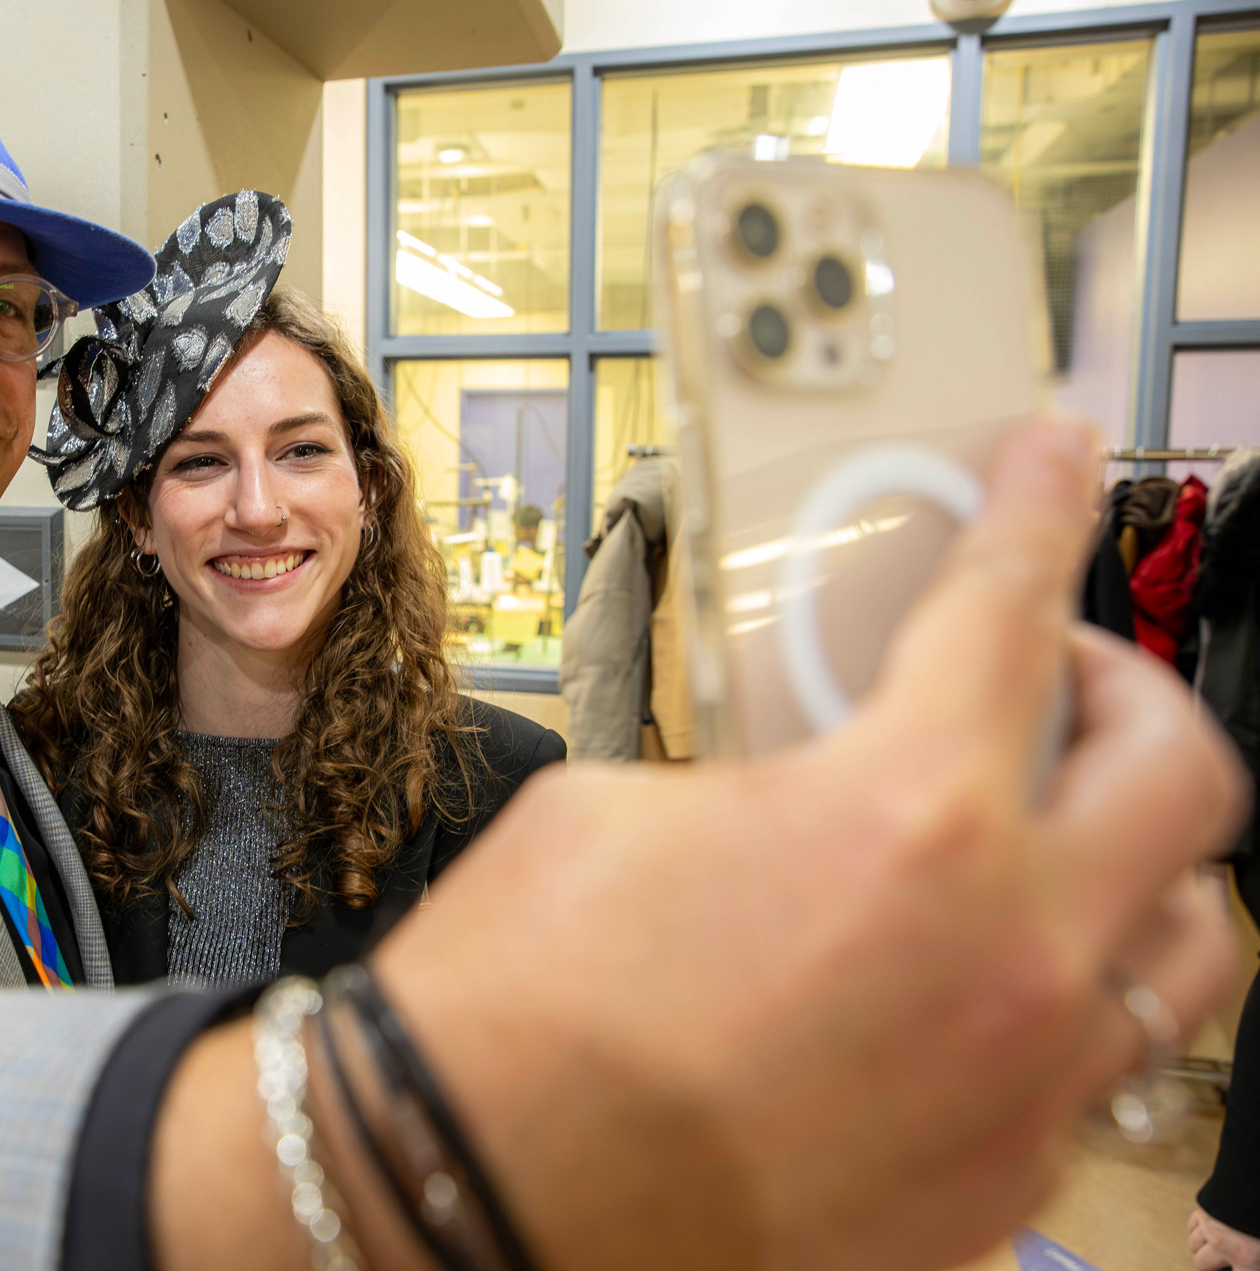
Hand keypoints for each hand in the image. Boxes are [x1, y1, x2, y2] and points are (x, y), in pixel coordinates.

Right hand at [368, 419, 1243, 1270]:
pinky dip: (1060, 995)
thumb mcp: (627, 810)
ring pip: (1194, 940)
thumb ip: (771, 771)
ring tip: (1053, 837)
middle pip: (1182, 769)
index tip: (1064, 462)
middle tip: (1045, 676)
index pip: (1012, 610)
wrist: (465, 1189)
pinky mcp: (994, 1190)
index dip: (1044, 509)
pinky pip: (1098, 1068)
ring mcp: (1020, 1085)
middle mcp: (1005, 952)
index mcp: (905, 817)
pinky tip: (972, 978)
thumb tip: (818, 775)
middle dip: (1122, 686)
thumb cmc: (517, 1008)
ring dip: (1138, 858)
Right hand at [1192, 1208, 1259, 1270]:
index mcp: (1245, 1258)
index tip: (1231, 1269)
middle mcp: (1222, 1245)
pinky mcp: (1203, 1210)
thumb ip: (1257, 1258)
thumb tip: (1252, 1261)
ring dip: (1200, 1248)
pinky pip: (1192, 1226)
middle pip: (1200, 1263)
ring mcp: (1210, 1226)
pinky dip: (1197, 1230)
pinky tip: (1207, 1231)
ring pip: (1193, 1244)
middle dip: (1207, 1266)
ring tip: (1212, 1249)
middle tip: (1217, 1265)